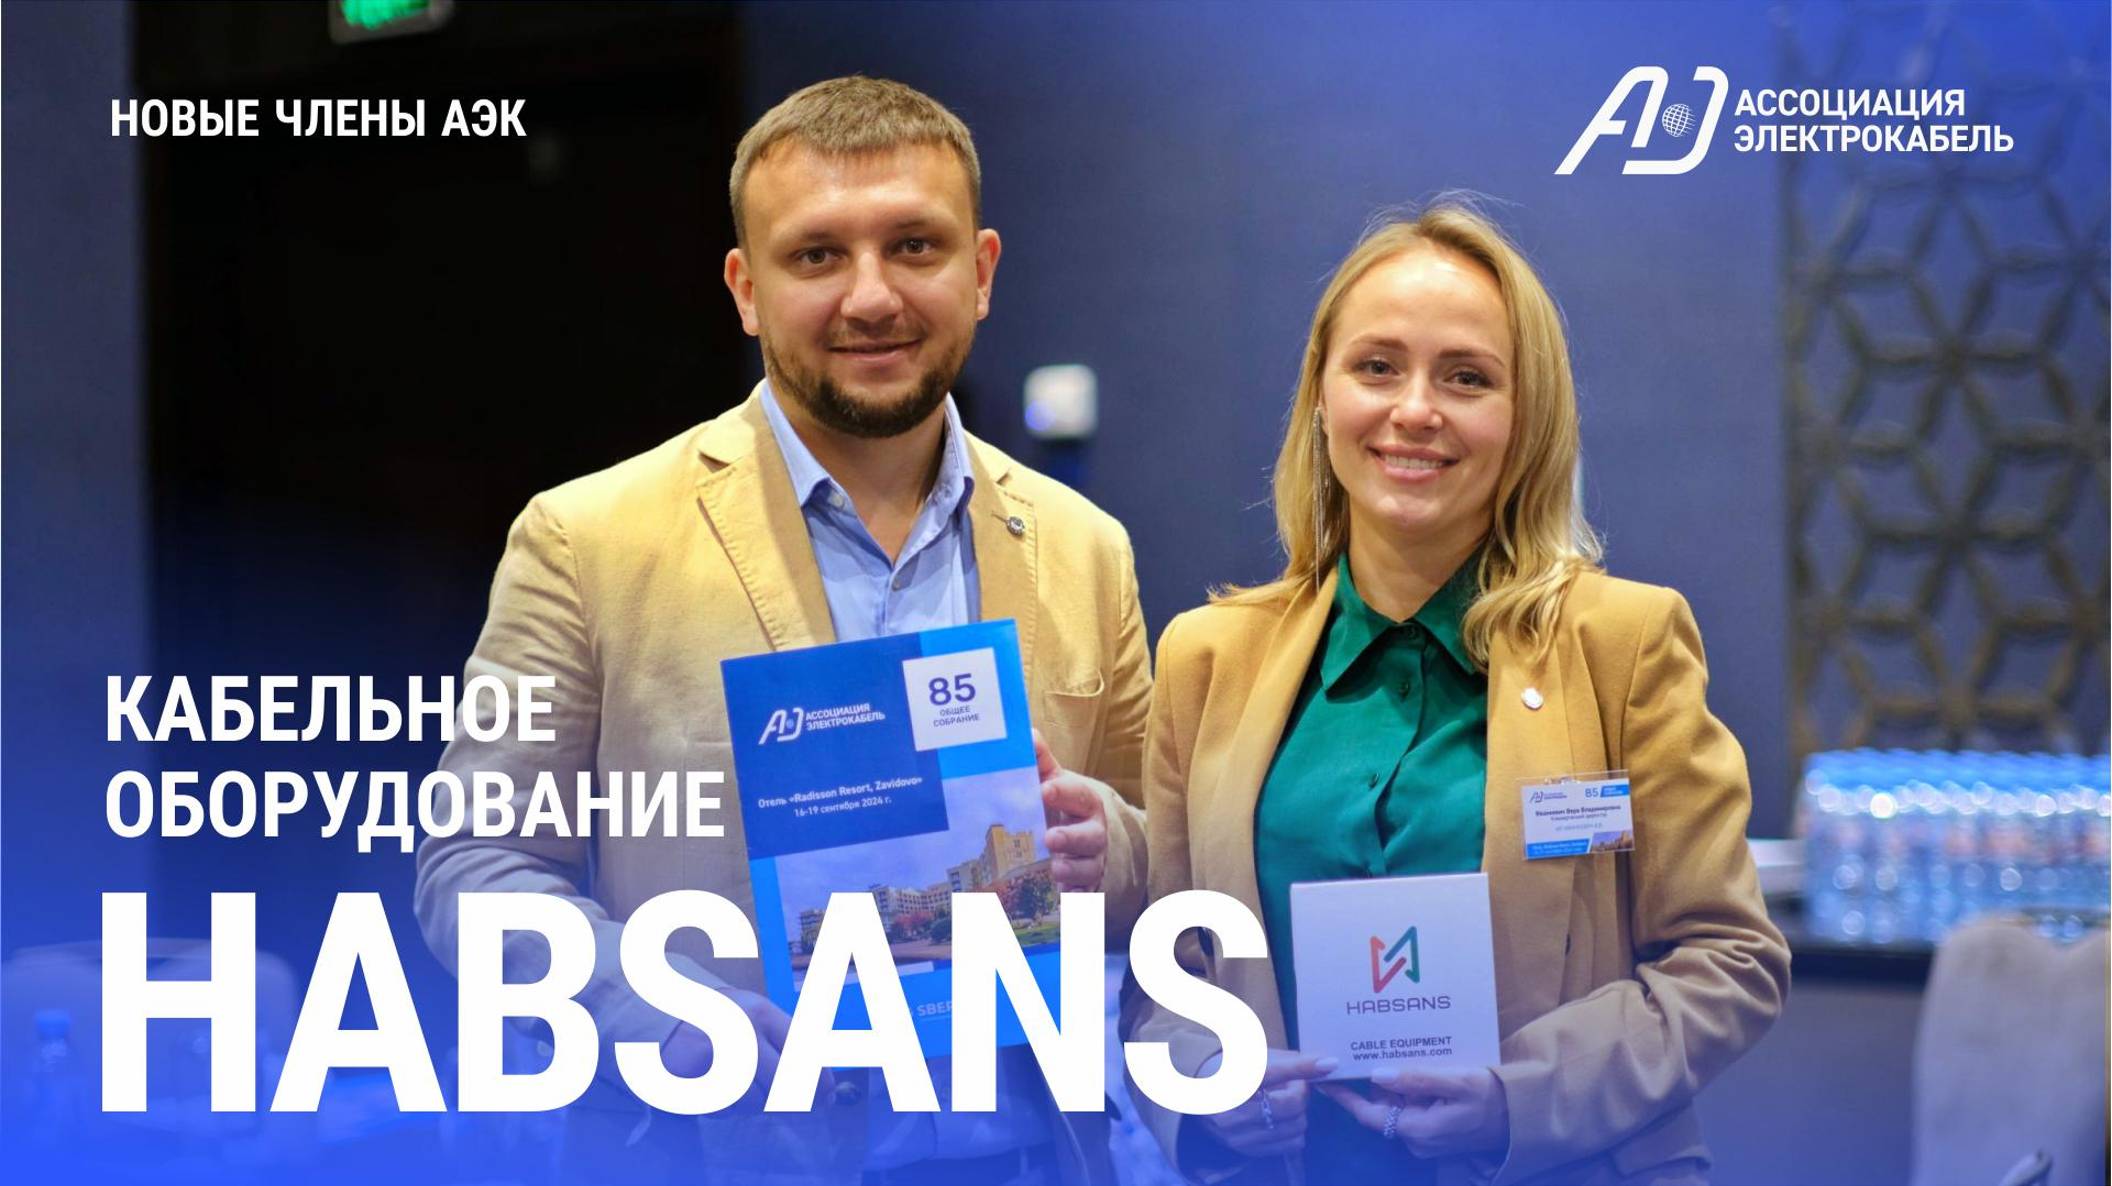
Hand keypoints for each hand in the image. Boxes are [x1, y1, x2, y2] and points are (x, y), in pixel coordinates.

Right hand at [662, 988, 834, 1111]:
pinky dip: (730, 1107)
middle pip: (785, 1082)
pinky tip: (720, 1089)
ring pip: (757, 1101)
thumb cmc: (718, 1020)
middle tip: (802, 1107)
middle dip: (796, 1100)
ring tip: (743, 1085)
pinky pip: (728, 1108)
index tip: (829, 1096)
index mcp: (761, 1011)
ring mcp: (718, 1055)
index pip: (803, 1051)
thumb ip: (786, 1041)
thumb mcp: (754, 1017)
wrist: (662, 1017)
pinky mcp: (697, 1077)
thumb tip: (822, 1081)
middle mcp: (741, 1030)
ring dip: (757, 1103)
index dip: (820, 1079)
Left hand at [1035, 729, 1109, 893]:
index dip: (1064, 793)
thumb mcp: (1052, 782)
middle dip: (1071, 838)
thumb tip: (1026, 733)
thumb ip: (1040, 760)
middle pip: (1089, 837)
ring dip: (1072, 871)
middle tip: (1049, 838)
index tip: (1044, 790)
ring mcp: (1091, 863)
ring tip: (1055, 870)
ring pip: (1088, 869)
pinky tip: (1062, 904)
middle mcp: (1093, 834)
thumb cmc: (1061, 806)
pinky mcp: (1085, 889)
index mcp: (1085, 803)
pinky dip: (1074, 902)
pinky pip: (1084, 899)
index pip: (1079, 795)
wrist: (1082, 837)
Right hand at [1196, 1049, 1337, 1158]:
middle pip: (1290, 1105)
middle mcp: (1230, 1109)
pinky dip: (1295, 1130)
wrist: (1194, 1093)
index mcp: (1229, 1077)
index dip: (1303, 1068)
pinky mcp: (1245, 1149)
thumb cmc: (1227, 1067)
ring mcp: (1236, 1134)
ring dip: (1300, 1112)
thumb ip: (1285, 1060)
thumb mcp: (1250, 1054)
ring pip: (1294, 1127)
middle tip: (1297, 1083)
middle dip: (1302, 1092)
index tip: (1330, 1064)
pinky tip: (1283, 1118)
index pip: (1273, 1073)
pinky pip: (1290, 1145)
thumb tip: (1324, 1064)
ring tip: (1286, 1100)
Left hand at [1316, 1067, 1508, 1158]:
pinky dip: (1405, 1088)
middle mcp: (1416, 1138)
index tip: (1322, 1078)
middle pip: (1380, 1109)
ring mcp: (1425, 1136)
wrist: (1520, 1117)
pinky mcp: (1434, 1129)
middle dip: (1367, 1082)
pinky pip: (1411, 1107)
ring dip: (1388, 1083)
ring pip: (1395, 1106)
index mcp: (1417, 1129)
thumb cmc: (1491, 1097)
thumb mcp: (1457, 1082)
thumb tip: (1376, 1074)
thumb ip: (1417, 1079)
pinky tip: (1406, 1064)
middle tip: (1351, 1050)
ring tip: (1375, 1049)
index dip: (1344, 1097)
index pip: (1368, 1115)